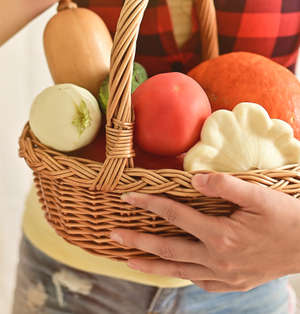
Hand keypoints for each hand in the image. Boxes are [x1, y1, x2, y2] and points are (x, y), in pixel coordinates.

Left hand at [110, 173, 299, 291]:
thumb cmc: (286, 218)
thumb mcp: (258, 196)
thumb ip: (224, 186)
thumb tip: (193, 179)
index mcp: (221, 236)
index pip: (175, 216)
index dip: (149, 204)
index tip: (128, 196)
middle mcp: (218, 260)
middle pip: (168, 249)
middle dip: (138, 240)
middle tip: (113, 235)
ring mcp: (225, 276)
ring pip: (179, 270)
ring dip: (152, 264)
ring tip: (129, 260)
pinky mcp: (234, 284)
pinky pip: (199, 282)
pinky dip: (181, 275)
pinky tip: (173, 271)